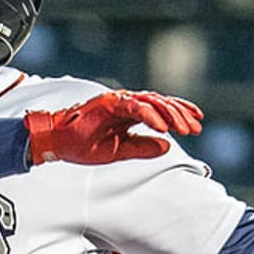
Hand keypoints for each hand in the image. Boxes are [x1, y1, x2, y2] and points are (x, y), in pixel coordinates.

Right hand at [24, 90, 202, 165]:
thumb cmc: (83, 145)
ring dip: (170, 114)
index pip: (160, 109)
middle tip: (196, 129)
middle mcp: (125, 104)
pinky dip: (150, 115)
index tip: (196, 125)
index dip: (180, 115)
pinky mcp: (108, 104)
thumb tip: (167, 146)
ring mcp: (117, 102)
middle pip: (161, 104)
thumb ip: (143, 147)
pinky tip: (163, 127)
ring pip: (151, 102)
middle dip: (180, 115)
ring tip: (184, 128)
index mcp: (129, 113)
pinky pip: (134, 108)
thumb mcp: (120, 151)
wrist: (57, 143)